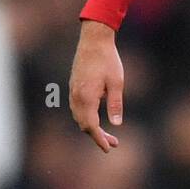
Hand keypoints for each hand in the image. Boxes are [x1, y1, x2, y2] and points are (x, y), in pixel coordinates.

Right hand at [69, 20, 123, 151]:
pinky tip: (96, 119)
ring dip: (91, 128)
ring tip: (107, 134)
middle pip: (83, 124)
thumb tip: (116, 125)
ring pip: (79, 117)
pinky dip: (86, 118)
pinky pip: (77, 108)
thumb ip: (115, 104)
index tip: (108, 148)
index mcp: (86, 97)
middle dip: (97, 136)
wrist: (94, 40)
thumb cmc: (108, 60)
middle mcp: (76, 96)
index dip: (99, 139)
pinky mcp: (74, 86)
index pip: (91, 126)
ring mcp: (73, 91)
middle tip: (114, 144)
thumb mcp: (117, 83)